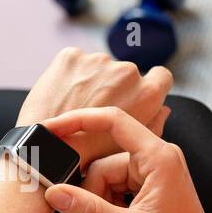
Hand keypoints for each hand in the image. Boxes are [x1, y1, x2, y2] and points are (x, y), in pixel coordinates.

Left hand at [16, 48, 171, 162]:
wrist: (46, 151)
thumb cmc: (90, 156)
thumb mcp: (132, 146)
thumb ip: (153, 124)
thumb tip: (164, 107)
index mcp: (148, 92)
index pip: (160, 76)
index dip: (148, 86)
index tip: (132, 95)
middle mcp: (127, 71)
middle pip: (125, 73)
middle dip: (113, 86)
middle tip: (94, 109)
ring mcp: (98, 60)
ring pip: (97, 67)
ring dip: (90, 80)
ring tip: (75, 106)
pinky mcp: (71, 56)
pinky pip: (74, 63)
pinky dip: (69, 75)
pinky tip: (62, 96)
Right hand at [41, 107, 211, 212]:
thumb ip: (89, 210)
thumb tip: (56, 194)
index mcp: (158, 157)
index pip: (113, 121)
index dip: (79, 121)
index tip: (52, 128)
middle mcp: (155, 157)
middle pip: (102, 167)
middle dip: (89, 201)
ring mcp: (151, 170)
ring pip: (105, 182)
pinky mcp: (147, 183)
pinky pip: (114, 190)